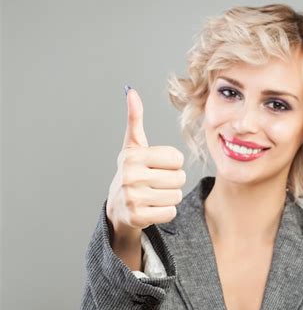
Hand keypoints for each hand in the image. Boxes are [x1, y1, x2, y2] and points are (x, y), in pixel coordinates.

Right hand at [106, 87, 185, 232]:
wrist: (117, 208)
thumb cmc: (131, 173)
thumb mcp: (132, 147)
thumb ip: (135, 120)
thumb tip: (131, 91)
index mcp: (133, 156)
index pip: (177, 158)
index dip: (173, 164)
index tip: (158, 167)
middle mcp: (130, 176)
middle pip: (179, 178)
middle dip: (173, 182)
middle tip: (156, 184)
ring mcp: (132, 198)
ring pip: (176, 196)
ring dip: (170, 197)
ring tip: (154, 195)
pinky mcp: (137, 217)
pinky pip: (170, 212)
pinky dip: (166, 212)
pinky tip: (153, 208)